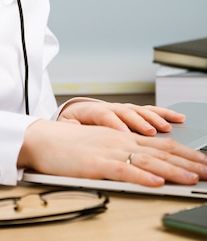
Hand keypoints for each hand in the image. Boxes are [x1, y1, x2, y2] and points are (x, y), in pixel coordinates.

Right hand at [18, 119, 206, 186]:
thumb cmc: (69, 145)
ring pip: (147, 161)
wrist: (43, 138)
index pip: (162, 146)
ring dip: (172, 171)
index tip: (204, 163)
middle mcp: (121, 141)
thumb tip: (146, 167)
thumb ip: (122, 152)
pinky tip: (155, 182)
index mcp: (123, 137)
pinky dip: (141, 177)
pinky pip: (122, 170)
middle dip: (188, 162)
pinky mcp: (96, 164)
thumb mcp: (101, 144)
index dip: (186, 155)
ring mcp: (109, 151)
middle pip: (161, 152)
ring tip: (192, 179)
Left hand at [58, 100, 185, 135]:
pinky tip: (176, 118)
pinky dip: (163, 114)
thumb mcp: (65, 127)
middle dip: (138, 122)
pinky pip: (148, 112)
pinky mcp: (131, 114)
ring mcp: (121, 109)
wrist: (72, 116)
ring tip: (164, 127)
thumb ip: (69, 128)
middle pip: (125, 112)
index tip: (124, 133)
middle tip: (148, 131)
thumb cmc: (70, 125)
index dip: (114, 124)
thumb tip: (71, 129)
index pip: (103, 115)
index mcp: (90, 111)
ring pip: (139, 111)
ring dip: (152, 119)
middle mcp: (109, 107)